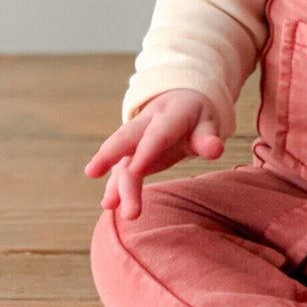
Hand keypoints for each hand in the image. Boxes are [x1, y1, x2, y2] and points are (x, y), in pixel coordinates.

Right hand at [83, 89, 223, 219]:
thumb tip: (215, 150)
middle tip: (92, 172)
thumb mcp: (207, 122)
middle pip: (126, 138)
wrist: (181, 101)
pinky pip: (120, 169)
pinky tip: (109, 205)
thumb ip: (208, 137)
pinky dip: (114, 186)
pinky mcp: (131, 153)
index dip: (146, 151)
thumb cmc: (196, 116)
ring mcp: (136, 138)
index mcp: (169, 114)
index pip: (157, 134)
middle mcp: (147, 123)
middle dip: (109, 154)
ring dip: (115, 183)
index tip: (135, 171)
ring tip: (109, 206)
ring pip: (122, 159)